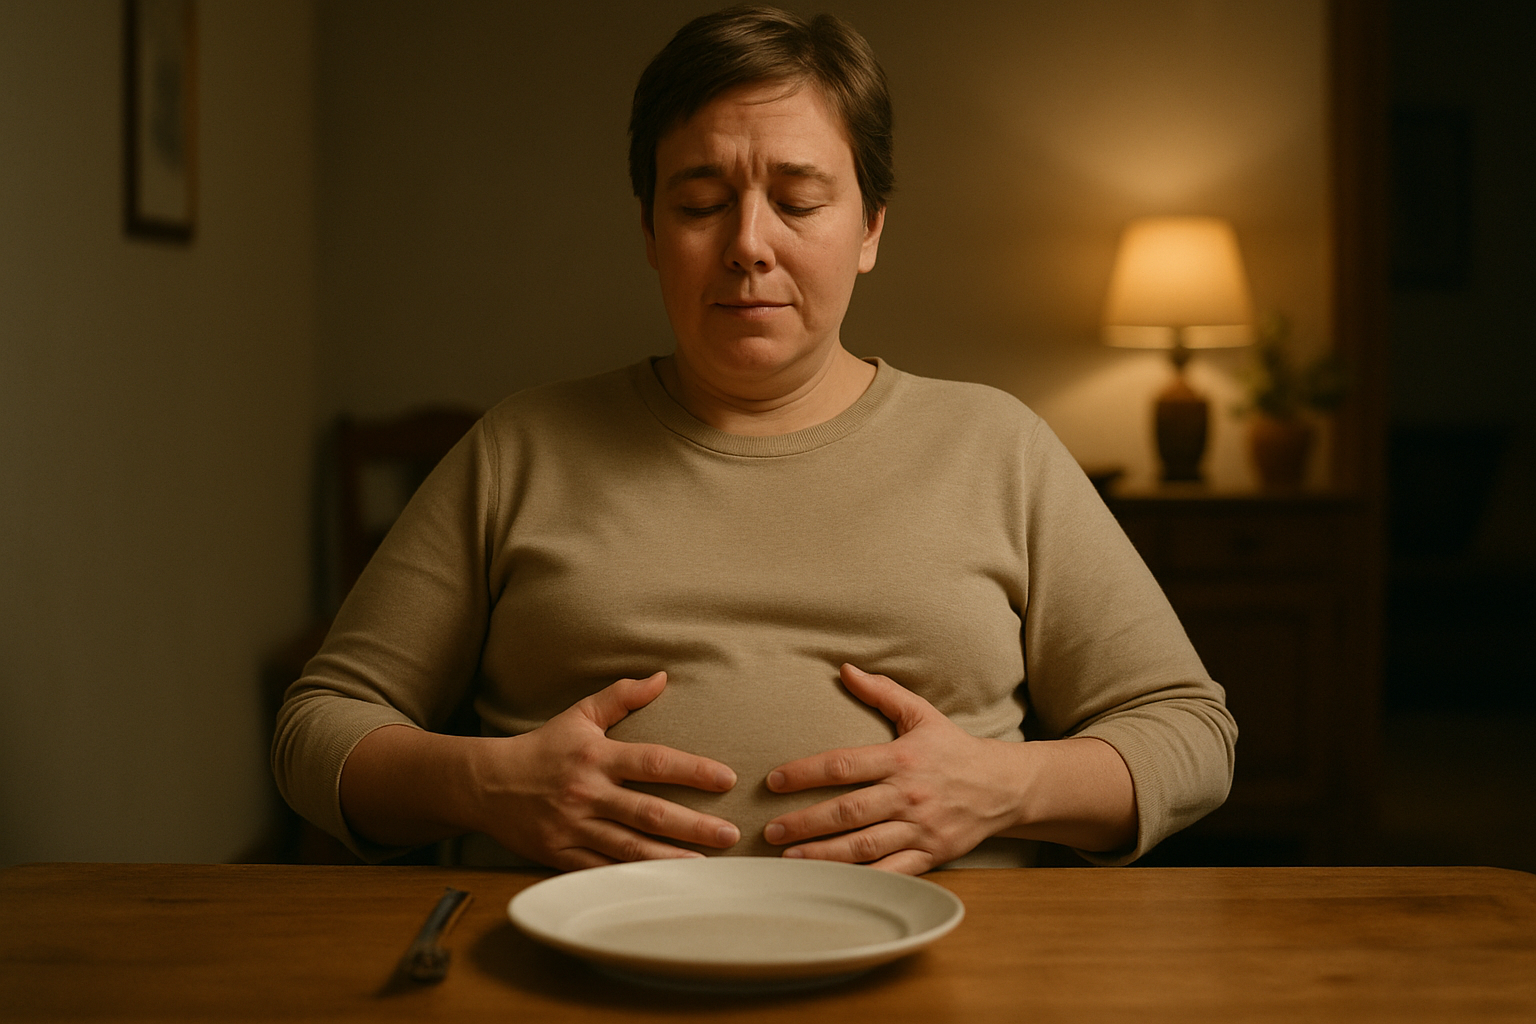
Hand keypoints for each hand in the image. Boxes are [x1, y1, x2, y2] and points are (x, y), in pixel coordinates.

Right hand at [473, 672, 740, 870]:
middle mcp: (588, 792)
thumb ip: (621, 696)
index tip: (727, 779)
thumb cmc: (543, 747)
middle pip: (649, 811)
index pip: (653, 762)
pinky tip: (661, 883)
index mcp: (596, 755)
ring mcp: (574, 826)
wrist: (486, 784)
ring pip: (630, 847)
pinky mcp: (561, 854)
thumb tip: (662, 677)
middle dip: (693, 824)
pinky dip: (633, 877)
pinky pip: (602, 869)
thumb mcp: (579, 715)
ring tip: (706, 865)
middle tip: (730, 833)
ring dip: (670, 858)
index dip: (692, 770)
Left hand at [761, 664, 1027, 873]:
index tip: (774, 781)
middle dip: (806, 822)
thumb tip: (845, 669)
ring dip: (824, 854)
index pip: (844, 764)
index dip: (805, 772)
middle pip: (848, 811)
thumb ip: (882, 693)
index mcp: (901, 758)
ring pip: (865, 846)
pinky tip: (833, 883)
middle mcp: (908, 794)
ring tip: (789, 858)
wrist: (1004, 786)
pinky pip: (892, 872)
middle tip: (771, 829)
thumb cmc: (954, 748)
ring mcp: (920, 828)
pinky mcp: (931, 854)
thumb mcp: (922, 714)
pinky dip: (862, 880)